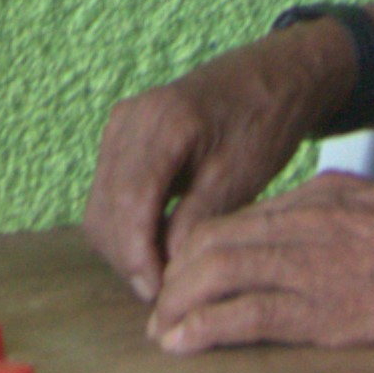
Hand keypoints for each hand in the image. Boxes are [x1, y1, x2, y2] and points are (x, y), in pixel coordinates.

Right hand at [83, 27, 348, 297]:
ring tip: (162, 272)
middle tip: (163, 293)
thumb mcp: (239, 178)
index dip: (137, 256)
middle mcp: (131, 120)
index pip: (130, 204)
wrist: (272, 78)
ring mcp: (121, 124)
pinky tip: (157, 242)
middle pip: (106, 209)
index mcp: (164, 124)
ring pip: (101, 205)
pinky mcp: (123, 134)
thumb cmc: (263, 122)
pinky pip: (108, 191)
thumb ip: (197, 222)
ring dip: (123, 245)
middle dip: (128, 257)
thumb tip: (165, 271)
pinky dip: (125, 224)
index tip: (158, 294)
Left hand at [146, 174, 373, 354]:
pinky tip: (183, 346)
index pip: (237, 218)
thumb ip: (343, 226)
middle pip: (212, 243)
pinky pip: (245, 316)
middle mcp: (309, 222)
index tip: (184, 279)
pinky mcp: (329, 312)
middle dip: (176, 279)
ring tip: (163, 334)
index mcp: (325, 196)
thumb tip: (308, 249)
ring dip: (179, 307)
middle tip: (161, 312)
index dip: (199, 252)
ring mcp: (317, 265)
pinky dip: (203, 331)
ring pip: (216, 276)